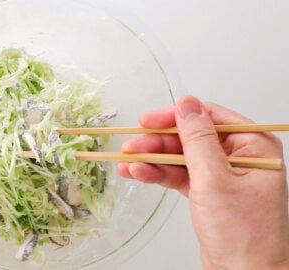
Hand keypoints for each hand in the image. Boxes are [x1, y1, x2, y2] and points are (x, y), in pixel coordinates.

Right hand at [118, 96, 288, 269]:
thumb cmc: (245, 236)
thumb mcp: (215, 181)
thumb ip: (198, 140)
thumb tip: (187, 105)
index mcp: (253, 147)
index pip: (209, 118)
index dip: (175, 118)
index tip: (148, 121)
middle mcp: (238, 157)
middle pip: (190, 138)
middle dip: (158, 143)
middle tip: (132, 146)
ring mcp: (221, 175)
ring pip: (180, 157)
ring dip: (152, 159)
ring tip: (127, 162)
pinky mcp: (206, 192)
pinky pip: (178, 175)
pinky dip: (158, 174)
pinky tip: (138, 173)